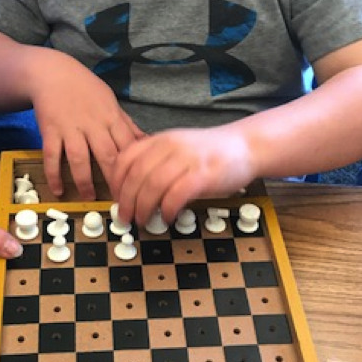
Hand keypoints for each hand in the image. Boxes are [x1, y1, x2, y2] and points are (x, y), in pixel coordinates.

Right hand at [30, 54, 143, 199]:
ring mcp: (70, 128)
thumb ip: (127, 125)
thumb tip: (147, 142)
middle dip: (114, 180)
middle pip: (107, 156)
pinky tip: (57, 190)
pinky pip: (52, 156)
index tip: (139, 187)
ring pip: (79, 158)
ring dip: (84, 181)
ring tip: (89, 198)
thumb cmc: (85, 89)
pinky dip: (54, 174)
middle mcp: (93, 125)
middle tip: (118, 201)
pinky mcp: (50, 131)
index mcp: (111, 118)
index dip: (135, 169)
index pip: (128, 147)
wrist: (53, 73)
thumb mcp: (111, 102)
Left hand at [109, 126, 255, 226]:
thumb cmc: (210, 153)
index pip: (125, 159)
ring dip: (143, 208)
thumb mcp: (177, 148)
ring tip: (143, 221)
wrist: (246, 146)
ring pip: (152, 186)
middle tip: (125, 218)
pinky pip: (176, 195)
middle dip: (126, 201)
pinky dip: (168, 209)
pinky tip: (168, 217)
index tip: (116, 200)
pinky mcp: (203, 175)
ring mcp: (187, 160)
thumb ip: (156, 162)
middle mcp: (170, 147)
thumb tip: (132, 190)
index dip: (115, 182)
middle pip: (136, 176)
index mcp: (160, 140)